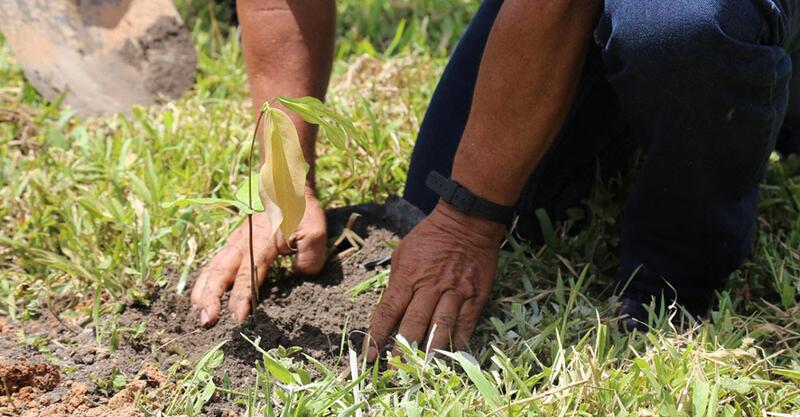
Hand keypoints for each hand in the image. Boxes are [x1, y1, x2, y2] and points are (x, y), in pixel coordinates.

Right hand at [191, 190, 326, 325]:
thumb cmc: (300, 210)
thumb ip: (310, 252)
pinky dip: (205, 282)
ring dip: (203, 291)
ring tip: (198, 313)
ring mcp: (234, 243)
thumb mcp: (314, 228)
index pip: (250, 272)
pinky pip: (214, 264)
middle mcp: (242, 243)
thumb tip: (302, 273)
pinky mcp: (232, 244)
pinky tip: (200, 298)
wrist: (286, 185)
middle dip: (212, 297)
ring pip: (213, 268)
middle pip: (222, 272)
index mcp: (262, 241)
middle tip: (206, 320)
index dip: (242, 295)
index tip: (238, 317)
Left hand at [365, 202, 503, 360]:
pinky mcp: (475, 295)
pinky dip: (457, 342)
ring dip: (430, 352)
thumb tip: (388, 312)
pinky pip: (466, 324)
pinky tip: (450, 355)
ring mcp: (454, 292)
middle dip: (402, 351)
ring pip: (440, 328)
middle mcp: (430, 286)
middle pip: (413, 325)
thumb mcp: (403, 254)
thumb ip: (396, 283)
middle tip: (395, 372)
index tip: (370, 356)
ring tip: (421, 371)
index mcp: (408, 277)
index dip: (377, 336)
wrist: (467, 222)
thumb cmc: (430, 238)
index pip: (388, 311)